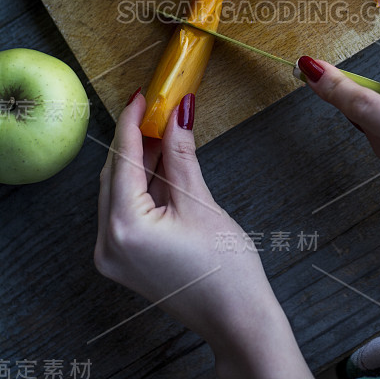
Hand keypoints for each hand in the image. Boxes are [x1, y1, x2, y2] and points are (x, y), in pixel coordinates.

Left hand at [94, 92, 311, 378]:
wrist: (236, 318)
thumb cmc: (224, 268)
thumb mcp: (200, 201)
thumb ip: (182, 153)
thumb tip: (178, 112)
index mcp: (124, 228)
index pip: (122, 159)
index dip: (132, 121)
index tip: (142, 95)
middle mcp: (108, 242)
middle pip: (116, 173)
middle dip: (136, 138)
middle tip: (158, 108)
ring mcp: (113, 254)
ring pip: (120, 189)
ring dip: (140, 159)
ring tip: (164, 130)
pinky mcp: (125, 257)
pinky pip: (126, 208)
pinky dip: (143, 183)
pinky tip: (162, 161)